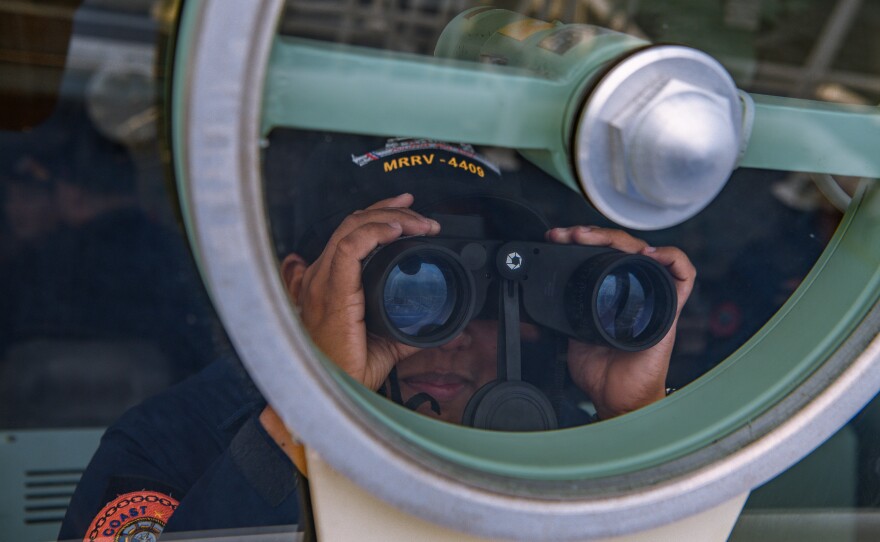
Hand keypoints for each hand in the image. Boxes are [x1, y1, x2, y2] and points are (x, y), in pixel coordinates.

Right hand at [280, 193, 440, 390]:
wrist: (329, 397)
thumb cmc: (346, 373)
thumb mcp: (387, 343)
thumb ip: (407, 327)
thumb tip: (437, 321)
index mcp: (329, 284)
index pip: (350, 234)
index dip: (378, 214)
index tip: (407, 208)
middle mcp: (320, 278)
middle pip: (352, 223)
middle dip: (390, 210)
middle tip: (422, 216)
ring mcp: (321, 282)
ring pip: (352, 228)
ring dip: (390, 219)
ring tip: (418, 222)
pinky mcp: (330, 292)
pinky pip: (348, 248)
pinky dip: (374, 233)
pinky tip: (397, 231)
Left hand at [546, 226, 695, 419]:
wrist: (617, 398)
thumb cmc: (603, 371)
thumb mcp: (574, 330)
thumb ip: (568, 309)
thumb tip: (547, 292)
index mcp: (614, 292)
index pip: (604, 253)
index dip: (583, 240)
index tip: (558, 238)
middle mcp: (636, 290)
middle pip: (624, 246)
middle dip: (594, 234)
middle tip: (569, 235)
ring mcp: (654, 297)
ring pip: (648, 251)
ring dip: (621, 239)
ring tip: (594, 238)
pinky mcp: (670, 310)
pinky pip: (683, 275)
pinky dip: (671, 257)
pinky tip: (649, 254)